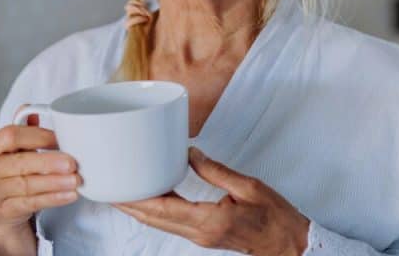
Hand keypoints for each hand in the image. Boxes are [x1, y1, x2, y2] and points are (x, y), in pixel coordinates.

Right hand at [0, 109, 80, 253]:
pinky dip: (53, 198)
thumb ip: (23, 131)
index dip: (38, 135)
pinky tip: (69, 194)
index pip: (11, 136)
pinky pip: (32, 203)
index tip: (60, 138)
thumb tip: (35, 109)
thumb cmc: (6, 172)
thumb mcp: (10, 150)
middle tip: (72, 163)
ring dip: (56, 182)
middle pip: (21, 163)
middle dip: (49, 162)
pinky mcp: (2, 211)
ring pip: (28, 185)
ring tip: (76, 179)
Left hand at [114, 148, 309, 255]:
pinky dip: (157, 212)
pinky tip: (152, 199)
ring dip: (140, 209)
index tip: (117, 188)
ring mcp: (200, 237)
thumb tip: (191, 154)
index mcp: (210, 220)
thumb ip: (217, 171)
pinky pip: (172, 224)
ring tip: (124, 191)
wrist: (288, 243)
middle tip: (110, 187)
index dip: (136, 200)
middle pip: (154, 220)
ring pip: (161, 224)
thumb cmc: (275, 216)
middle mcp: (200, 233)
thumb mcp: (249, 187)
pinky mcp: (204, 236)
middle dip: (129, 205)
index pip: (163, 210)